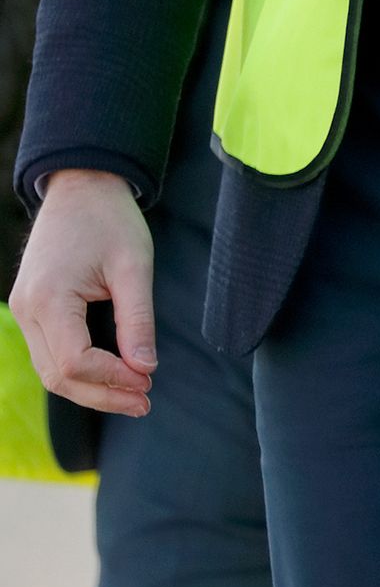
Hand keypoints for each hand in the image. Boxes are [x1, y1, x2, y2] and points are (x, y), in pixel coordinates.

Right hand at [9, 169, 155, 417]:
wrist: (81, 185)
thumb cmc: (110, 218)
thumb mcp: (133, 266)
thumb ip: (138, 319)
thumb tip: (145, 368)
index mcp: (49, 298)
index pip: (76, 362)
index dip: (112, 380)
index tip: (148, 381)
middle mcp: (26, 309)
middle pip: (58, 375)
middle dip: (102, 394)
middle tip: (145, 401)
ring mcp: (23, 310)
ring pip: (50, 370)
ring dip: (91, 387)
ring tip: (133, 394)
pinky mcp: (31, 308)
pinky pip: (49, 353)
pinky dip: (78, 370)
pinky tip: (111, 375)